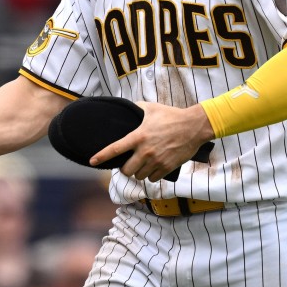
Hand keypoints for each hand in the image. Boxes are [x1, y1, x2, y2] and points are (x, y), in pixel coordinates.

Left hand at [88, 102, 213, 181]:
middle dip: (125, 168)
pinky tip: (153, 168)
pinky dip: (151, 176)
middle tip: (128, 163)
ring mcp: (157, 160)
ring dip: (139, 172)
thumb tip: (128, 107)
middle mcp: (145, 151)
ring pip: (139, 176)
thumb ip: (136, 108)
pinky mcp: (167, 167)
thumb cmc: (172, 115)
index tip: (92, 161)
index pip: (115, 149)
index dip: (102, 156)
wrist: (194, 126)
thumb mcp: (151, 108)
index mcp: (138, 136)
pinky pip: (153, 179)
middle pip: (126, 170)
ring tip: (142, 164)